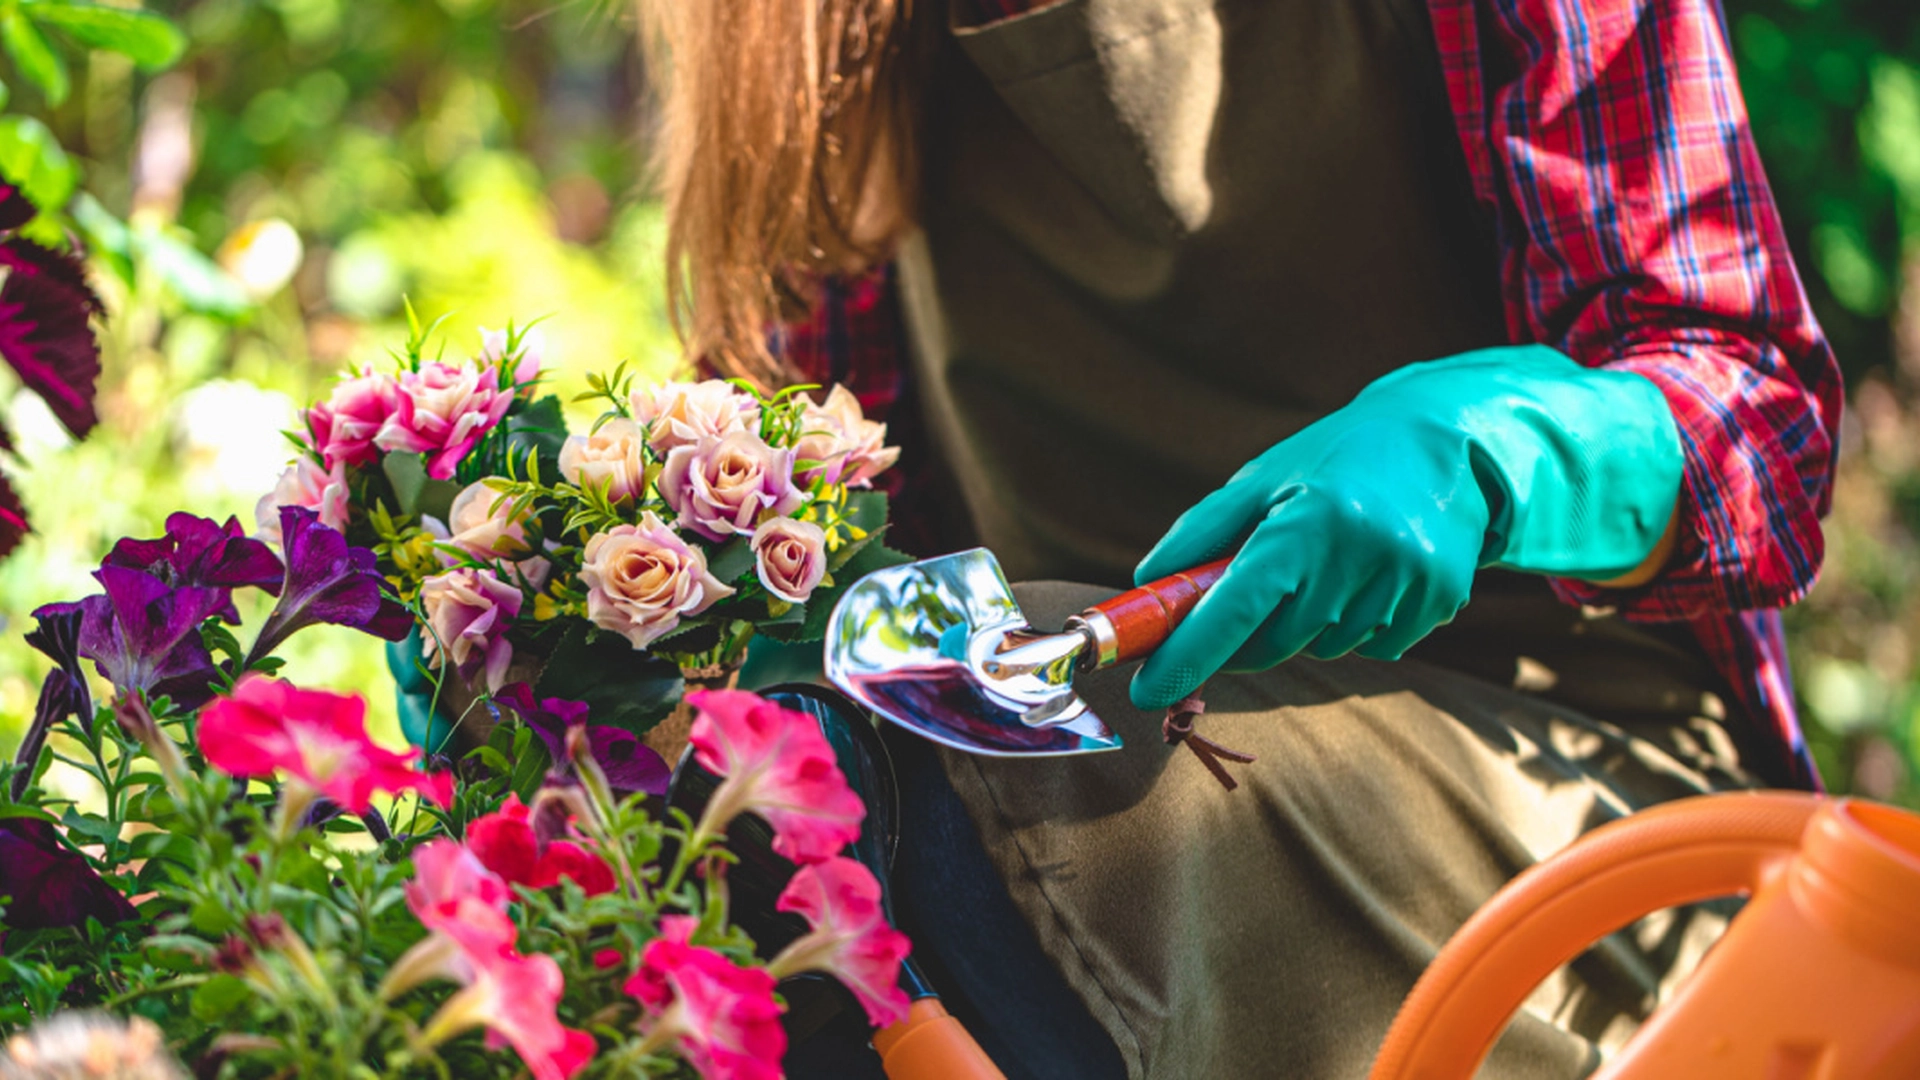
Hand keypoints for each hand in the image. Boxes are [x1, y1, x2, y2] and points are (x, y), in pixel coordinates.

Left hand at [1129, 346, 1682, 709]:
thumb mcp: (1264, 477)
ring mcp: (1406, 585)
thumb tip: (1146, 585)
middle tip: (1249, 596)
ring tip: (1330, 561)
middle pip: (1272, 642)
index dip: (1186, 655)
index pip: (1234, 608)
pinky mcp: (1440, 602)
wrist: (1448, 439)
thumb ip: (1202, 532)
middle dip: (1246, 634)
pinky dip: (1355, 624)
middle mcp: (1359, 557)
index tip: (1145, 692)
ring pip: (1322, 646)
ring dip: (1306, 623)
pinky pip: (1372, 646)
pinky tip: (1370, 574)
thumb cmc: (1336, 457)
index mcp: (1307, 522)